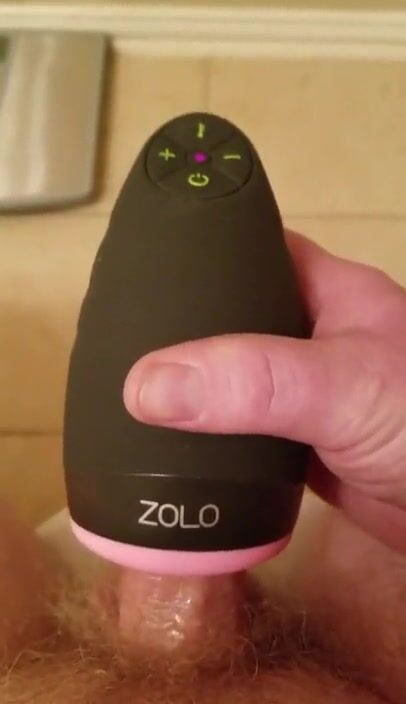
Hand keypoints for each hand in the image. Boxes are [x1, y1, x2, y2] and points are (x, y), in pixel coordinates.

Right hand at [124, 231, 405, 552]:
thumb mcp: (342, 387)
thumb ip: (253, 381)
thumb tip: (145, 385)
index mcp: (324, 292)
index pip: (248, 248)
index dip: (194, 249)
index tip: (134, 264)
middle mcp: (309, 336)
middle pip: (231, 316)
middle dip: (179, 325)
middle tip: (117, 334)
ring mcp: (303, 393)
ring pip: (232, 378)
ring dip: (190, 385)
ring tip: (126, 384)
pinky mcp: (298, 446)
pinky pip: (240, 429)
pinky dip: (206, 434)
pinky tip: (165, 440)